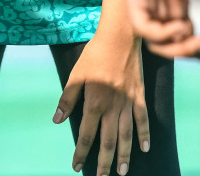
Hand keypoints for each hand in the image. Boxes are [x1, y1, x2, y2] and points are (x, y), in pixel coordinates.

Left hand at [54, 0, 149, 175]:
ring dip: (124, 155)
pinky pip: (143, 119)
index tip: (76, 166)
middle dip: (104, 162)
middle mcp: (112, 106)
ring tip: (122, 171)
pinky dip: (144, 135)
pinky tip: (144, 148)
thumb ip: (67, 99)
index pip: (86, 134)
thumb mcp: (75, 74)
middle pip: (108, 141)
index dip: (80, 152)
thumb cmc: (94, 54)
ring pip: (126, 135)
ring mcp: (128, 102)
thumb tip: (56, 120)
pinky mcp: (139, 96)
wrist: (119, 37)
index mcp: (94, 102)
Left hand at [122, 0, 199, 60]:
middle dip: (191, 52)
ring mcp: (145, 2)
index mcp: (175, 6)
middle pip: (170, 46)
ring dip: (178, 47)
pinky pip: (142, 27)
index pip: (184, 40)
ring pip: (155, 42)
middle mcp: (159, 8)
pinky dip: (162, 35)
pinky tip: (181, 25)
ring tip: (195, 35)